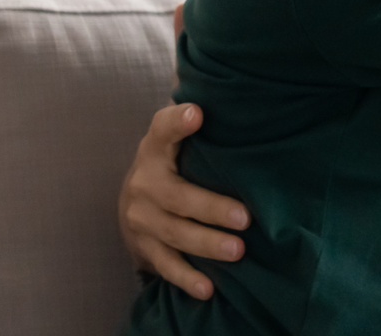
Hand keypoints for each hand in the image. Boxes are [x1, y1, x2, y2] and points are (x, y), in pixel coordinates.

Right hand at [119, 103, 249, 299]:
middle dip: (212, 209)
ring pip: (175, 234)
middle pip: (178, 197)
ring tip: (239, 251)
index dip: (177, 122)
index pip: (162, 130)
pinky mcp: (144, 247)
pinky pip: (167, 264)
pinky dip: (187, 278)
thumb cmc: (174, 161)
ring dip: (207, 245)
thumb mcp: (179, 138)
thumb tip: (235, 91)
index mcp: (155, 150)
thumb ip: (196, 119)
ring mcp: (142, 218)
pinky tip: (210, 288)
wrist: (134, 198)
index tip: (197, 113)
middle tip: (246, 218)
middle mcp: (144, 183)